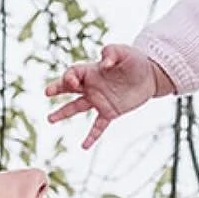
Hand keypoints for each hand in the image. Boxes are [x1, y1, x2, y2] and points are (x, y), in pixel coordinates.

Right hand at [46, 44, 168, 148]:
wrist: (150, 76)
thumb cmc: (135, 60)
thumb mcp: (124, 51)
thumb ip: (112, 52)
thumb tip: (104, 63)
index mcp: (92, 71)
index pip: (73, 73)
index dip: (69, 78)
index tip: (73, 83)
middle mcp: (92, 86)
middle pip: (69, 88)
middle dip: (57, 89)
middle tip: (47, 92)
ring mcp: (99, 100)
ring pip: (77, 107)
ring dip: (63, 113)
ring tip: (50, 119)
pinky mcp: (110, 112)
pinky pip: (98, 126)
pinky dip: (92, 136)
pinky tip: (84, 146)